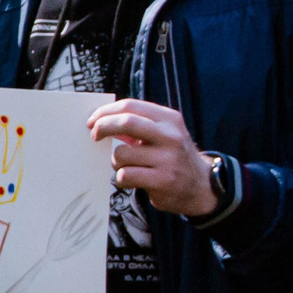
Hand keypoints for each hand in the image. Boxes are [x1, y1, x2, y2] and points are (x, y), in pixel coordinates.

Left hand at [89, 99, 214, 216]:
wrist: (200, 186)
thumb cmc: (171, 156)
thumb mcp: (162, 134)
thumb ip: (137, 124)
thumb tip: (100, 119)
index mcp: (169, 119)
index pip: (131, 106)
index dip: (106, 111)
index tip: (92, 120)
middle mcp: (170, 136)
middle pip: (126, 122)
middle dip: (103, 127)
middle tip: (94, 135)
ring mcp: (167, 159)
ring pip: (121, 154)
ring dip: (115, 161)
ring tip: (128, 166)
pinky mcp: (162, 181)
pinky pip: (124, 175)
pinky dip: (121, 178)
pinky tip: (133, 179)